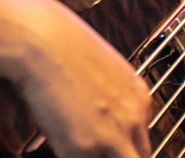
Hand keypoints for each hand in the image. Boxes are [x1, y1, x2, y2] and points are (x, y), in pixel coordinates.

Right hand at [11, 0, 151, 157]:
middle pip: (138, 157)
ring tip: (77, 146)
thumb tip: (103, 114)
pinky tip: (60, 144)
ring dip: (97, 156)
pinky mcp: (81, 149)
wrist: (40, 39)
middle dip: (116, 155)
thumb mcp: (103, 69)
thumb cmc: (61, 44)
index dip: (123, 147)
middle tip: (94, 148)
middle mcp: (132, 119)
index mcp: (139, 98)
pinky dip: (70, 155)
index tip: (109, 146)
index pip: (144, 141)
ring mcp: (110, 138)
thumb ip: (112, 98)